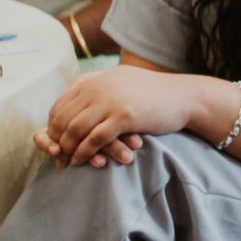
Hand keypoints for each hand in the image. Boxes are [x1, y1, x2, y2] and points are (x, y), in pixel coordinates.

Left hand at [43, 66, 193, 167]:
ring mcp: (111, 101)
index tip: (55, 141)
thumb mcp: (123, 79)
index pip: (61, 104)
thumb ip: (100, 83)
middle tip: (57, 156)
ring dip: (68, 148)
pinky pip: (94, 139)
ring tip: (67, 161)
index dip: (54, 125)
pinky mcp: (124, 116)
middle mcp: (99, 87)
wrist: (186, 96)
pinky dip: (84, 152)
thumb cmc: (156, 92)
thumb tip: (78, 87)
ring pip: (76, 129)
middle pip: (64, 117)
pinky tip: (83, 161)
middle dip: (56, 140)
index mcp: (95, 79)